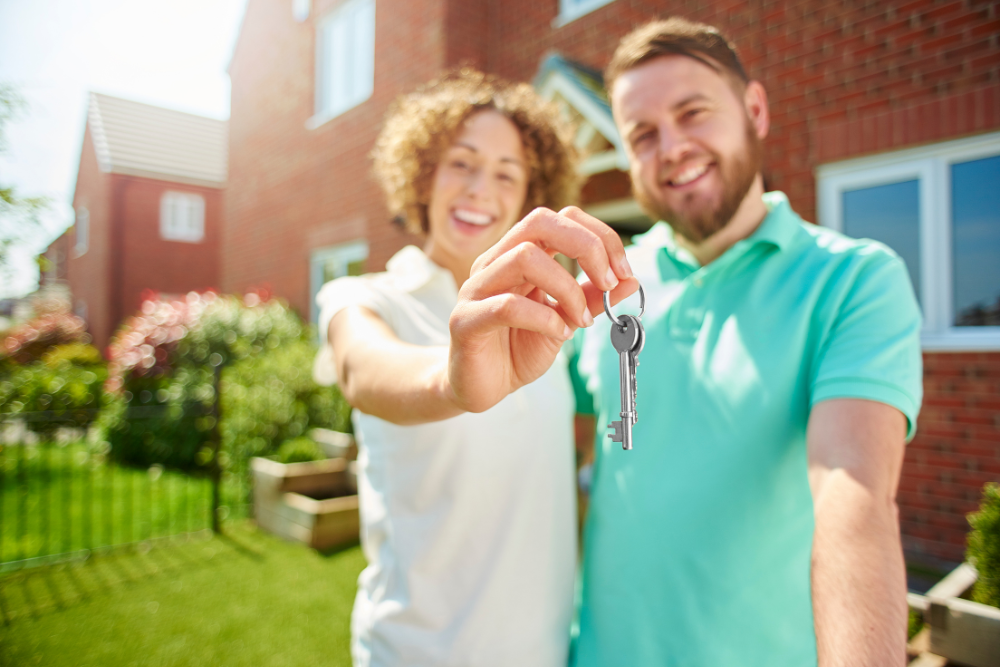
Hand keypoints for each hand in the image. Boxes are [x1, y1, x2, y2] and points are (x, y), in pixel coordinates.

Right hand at [447, 206, 637, 412]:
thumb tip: (630, 280)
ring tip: (580, 319)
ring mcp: (476, 288)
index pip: (561, 218)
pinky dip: (544, 318)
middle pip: (540, 222)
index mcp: (518, 254)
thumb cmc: (517, 348)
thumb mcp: (565, 320)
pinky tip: (558, 334)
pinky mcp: (465, 320)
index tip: (623, 271)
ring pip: (524, 258)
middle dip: (586, 246)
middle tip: (607, 281)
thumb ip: (592, 298)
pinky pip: (507, 306)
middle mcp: (495, 262)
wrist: (481, 386)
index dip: (599, 236)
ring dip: (567, 288)